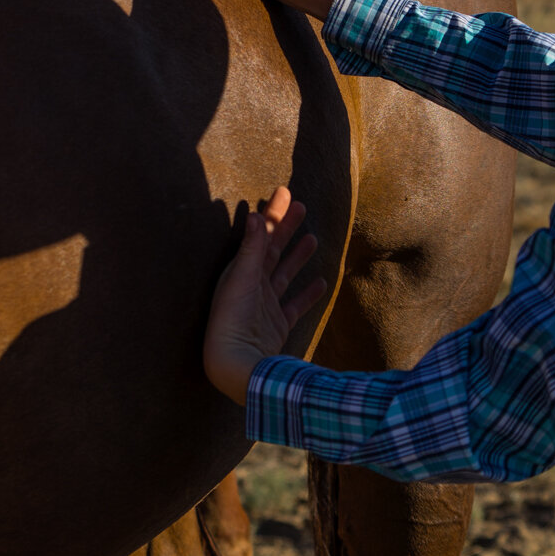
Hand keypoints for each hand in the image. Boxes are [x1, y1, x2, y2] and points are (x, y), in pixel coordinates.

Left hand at [204, 187, 328, 404]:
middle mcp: (252, 286)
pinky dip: (308, 294)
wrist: (234, 364)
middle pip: (273, 250)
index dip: (273, 214)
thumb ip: (252, 248)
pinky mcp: (276, 326)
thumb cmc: (232, 320)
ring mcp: (265, 306)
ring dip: (298, 256)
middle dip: (286, 228)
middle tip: (302, 206)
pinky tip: (321, 282)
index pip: (260, 235)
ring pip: (285, 274)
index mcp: (241, 272)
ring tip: (314, 239)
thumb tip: (254, 213)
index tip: (284, 191)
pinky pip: (295, 305)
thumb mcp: (243, 279)